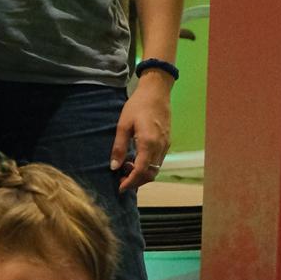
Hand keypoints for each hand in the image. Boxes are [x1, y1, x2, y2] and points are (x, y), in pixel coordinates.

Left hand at [110, 74, 171, 192]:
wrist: (157, 91)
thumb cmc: (138, 105)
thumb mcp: (123, 125)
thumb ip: (119, 147)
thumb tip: (114, 167)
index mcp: (148, 143)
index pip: (141, 171)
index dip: (130, 182)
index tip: (120, 187)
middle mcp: (160, 147)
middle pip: (150, 174)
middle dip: (136, 181)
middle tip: (121, 179)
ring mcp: (165, 145)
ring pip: (155, 169)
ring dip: (142, 174)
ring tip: (126, 168)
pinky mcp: (167, 142)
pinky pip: (158, 161)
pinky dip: (147, 166)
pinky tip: (136, 160)